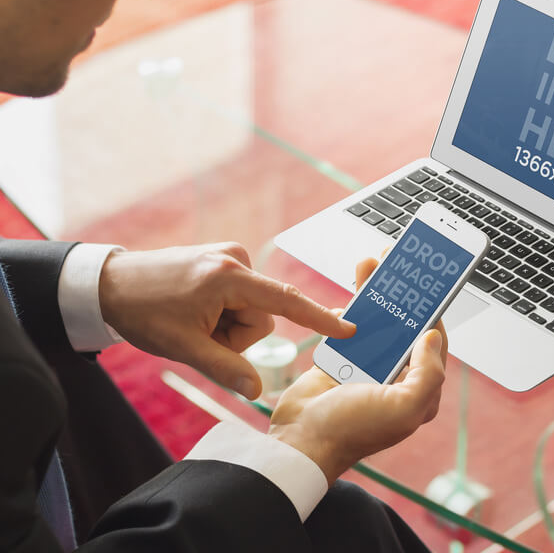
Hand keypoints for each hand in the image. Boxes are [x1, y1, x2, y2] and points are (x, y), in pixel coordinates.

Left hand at [98, 242, 354, 399]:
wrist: (109, 284)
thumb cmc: (143, 312)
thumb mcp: (184, 347)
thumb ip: (225, 368)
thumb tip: (257, 390)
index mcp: (229, 278)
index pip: (285, 301)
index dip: (318, 318)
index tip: (348, 327)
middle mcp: (235, 260)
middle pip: (262, 315)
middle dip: (237, 335)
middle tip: (200, 334)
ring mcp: (228, 258)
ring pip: (250, 310)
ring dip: (228, 326)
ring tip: (193, 322)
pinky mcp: (221, 261)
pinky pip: (239, 298)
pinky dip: (223, 313)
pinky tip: (195, 311)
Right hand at [267, 256, 448, 485]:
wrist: (301, 440)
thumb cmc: (350, 430)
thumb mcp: (403, 408)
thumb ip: (428, 373)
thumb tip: (434, 337)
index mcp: (416, 392)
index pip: (433, 345)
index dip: (431, 314)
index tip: (427, 288)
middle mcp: (395, 379)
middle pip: (403, 327)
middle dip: (401, 295)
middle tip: (398, 265)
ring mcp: (366, 368)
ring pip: (376, 322)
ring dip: (374, 294)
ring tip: (371, 264)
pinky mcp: (340, 361)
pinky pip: (349, 328)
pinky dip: (350, 310)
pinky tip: (349, 294)